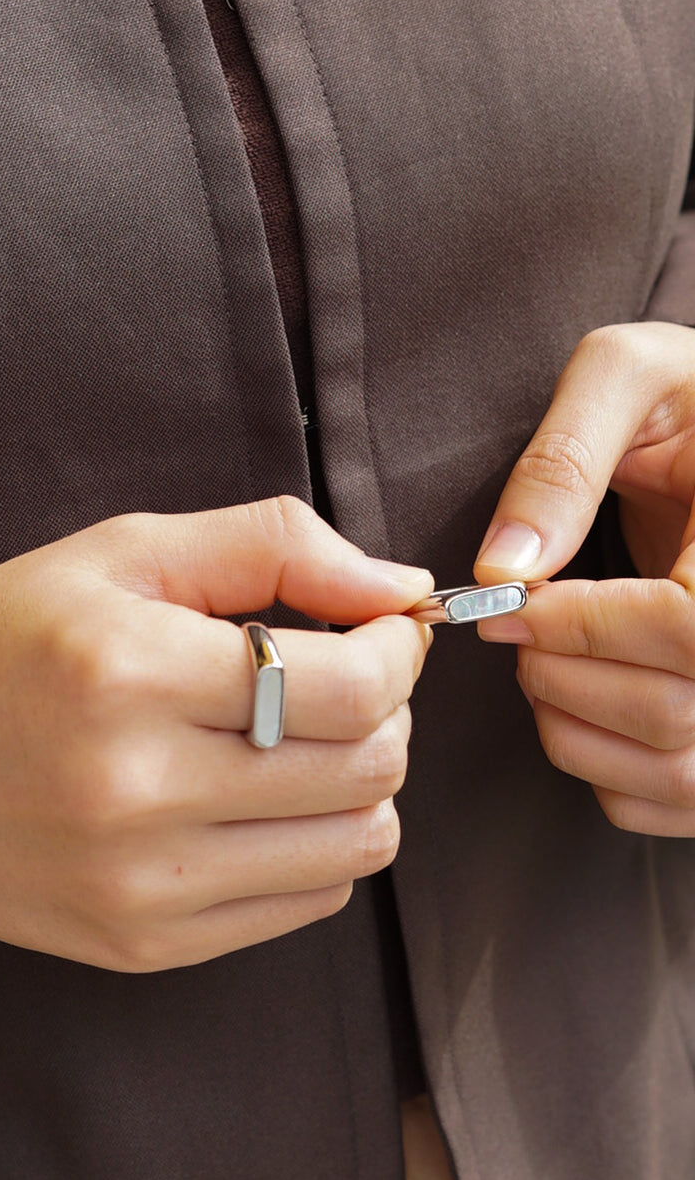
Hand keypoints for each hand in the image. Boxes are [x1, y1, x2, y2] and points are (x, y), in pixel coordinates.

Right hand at [0, 497, 432, 969]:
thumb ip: (270, 546)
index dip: (399, 651)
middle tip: (342, 679)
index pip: (352, 687)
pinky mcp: (145, 946)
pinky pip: (307, 905)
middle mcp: (137, 792)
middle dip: (388, 713)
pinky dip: (314, 847)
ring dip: (362, 786)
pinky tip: (258, 803)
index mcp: (128, 672)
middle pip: (371, 770)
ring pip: (358, 848)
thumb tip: (400, 587)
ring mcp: (143, 886)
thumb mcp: (117, 553)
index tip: (384, 629)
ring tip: (304, 744)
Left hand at [473, 321, 694, 834]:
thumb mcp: (628, 378)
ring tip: (538, 658)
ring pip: (676, 769)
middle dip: (563, 673)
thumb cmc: (686, 400)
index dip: (585, 627)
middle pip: (675, 712)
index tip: (508, 605)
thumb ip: (563, 459)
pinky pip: (669, 801)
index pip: (687, 627)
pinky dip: (599, 768)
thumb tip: (502, 572)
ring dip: (570, 726)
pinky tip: (579, 700)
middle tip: (514, 625)